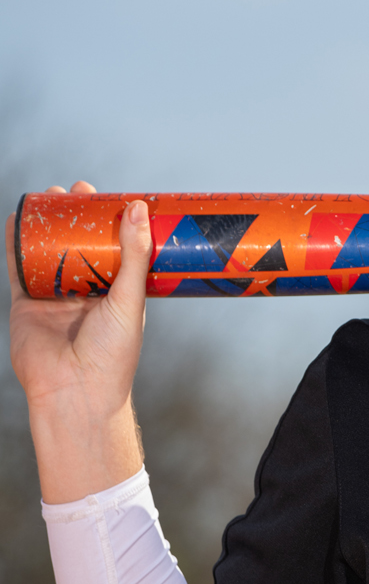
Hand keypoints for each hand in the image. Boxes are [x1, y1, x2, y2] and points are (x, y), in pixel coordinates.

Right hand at [7, 182, 152, 500]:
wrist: (75, 392)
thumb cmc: (113, 355)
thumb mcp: (129, 300)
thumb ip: (133, 256)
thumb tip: (137, 208)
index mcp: (116, 295)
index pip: (114, 251)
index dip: (111, 224)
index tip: (111, 197)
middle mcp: (85, 294)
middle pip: (79, 247)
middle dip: (76, 218)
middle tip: (76, 190)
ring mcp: (54, 298)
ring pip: (48, 252)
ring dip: (47, 225)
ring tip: (49, 196)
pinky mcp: (27, 304)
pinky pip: (18, 268)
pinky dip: (15, 242)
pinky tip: (15, 218)